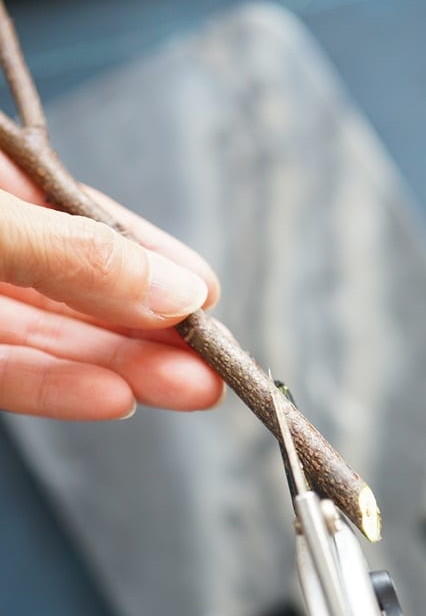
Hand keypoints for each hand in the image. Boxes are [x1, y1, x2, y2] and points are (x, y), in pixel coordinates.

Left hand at [0, 151, 222, 418]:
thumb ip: (74, 253)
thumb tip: (175, 292)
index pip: (84, 216)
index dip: (151, 255)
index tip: (206, 293)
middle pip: (80, 288)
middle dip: (152, 329)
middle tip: (214, 361)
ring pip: (51, 339)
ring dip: (122, 369)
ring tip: (191, 389)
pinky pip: (5, 376)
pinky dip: (58, 391)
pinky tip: (115, 399)